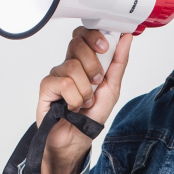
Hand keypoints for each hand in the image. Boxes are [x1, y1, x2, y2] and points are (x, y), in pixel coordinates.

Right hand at [36, 27, 132, 173]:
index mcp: (84, 61)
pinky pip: (64, 82)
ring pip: (73, 66)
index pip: (84, 34)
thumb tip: (127, 37)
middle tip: (96, 82)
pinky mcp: (46, 86)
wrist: (78, 139)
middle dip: (93, 65)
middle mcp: (69, 64)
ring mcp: (56, 74)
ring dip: (85, 89)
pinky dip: (74, 98)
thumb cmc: (92, 114)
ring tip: (85, 101)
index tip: (104, 48)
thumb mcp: (113, 87)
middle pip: (77, 43)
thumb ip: (119, 62)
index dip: (94, 36)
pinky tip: (72, 106)